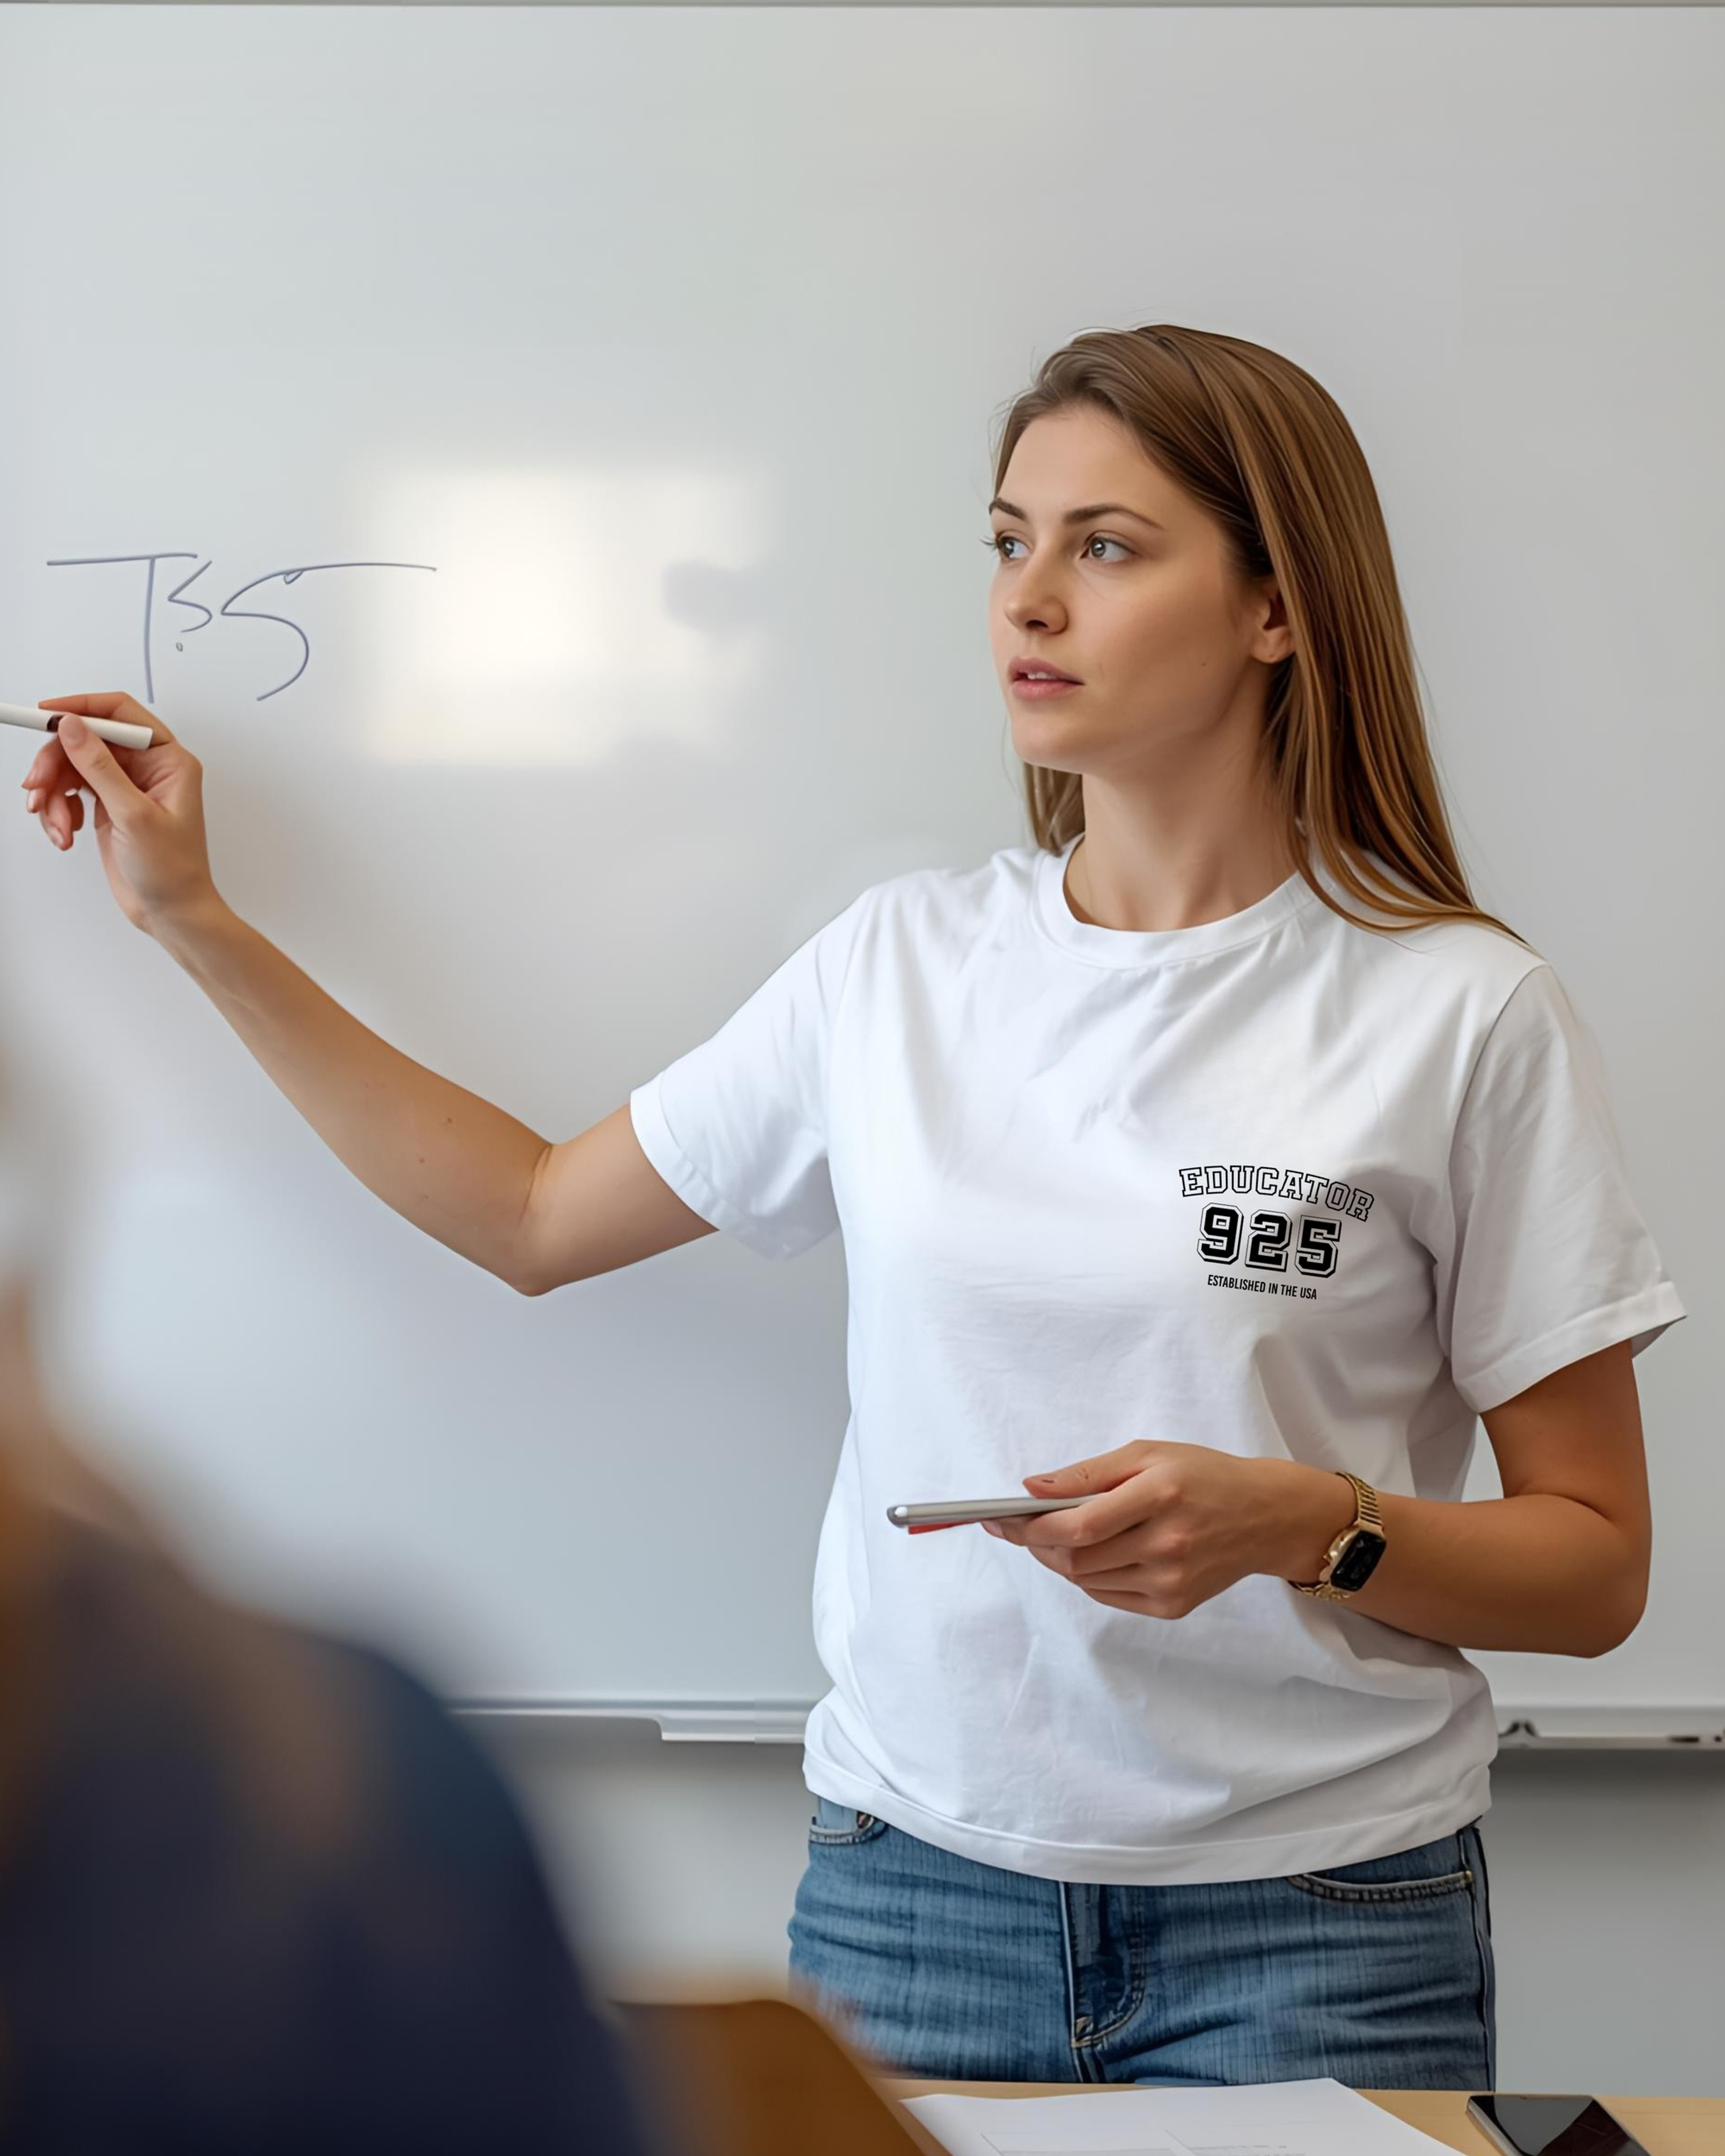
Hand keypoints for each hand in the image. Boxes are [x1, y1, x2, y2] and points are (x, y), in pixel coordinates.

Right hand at [19, 693, 218, 933]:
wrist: (170, 913)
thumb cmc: (171, 870)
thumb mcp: (133, 815)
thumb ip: (99, 767)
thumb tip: (72, 726)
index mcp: (167, 760)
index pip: (120, 712)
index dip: (80, 708)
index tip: (45, 715)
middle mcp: (147, 768)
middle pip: (85, 740)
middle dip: (55, 764)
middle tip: (35, 788)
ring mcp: (124, 787)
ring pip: (71, 768)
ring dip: (53, 796)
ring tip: (58, 828)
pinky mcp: (107, 807)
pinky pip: (68, 793)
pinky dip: (58, 813)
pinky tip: (65, 836)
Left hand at [984, 1441, 1351, 1618]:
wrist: (1264, 1516)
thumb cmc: (1202, 1475)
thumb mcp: (1147, 1454)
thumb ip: (1087, 1473)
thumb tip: (1032, 1489)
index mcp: (1160, 1495)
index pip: (1080, 1524)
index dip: (1033, 1527)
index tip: (1002, 1519)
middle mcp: (1168, 1543)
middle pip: (1076, 1558)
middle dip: (1036, 1544)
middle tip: (1019, 1527)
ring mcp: (1172, 1580)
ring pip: (1087, 1580)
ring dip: (1059, 1560)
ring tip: (1055, 1536)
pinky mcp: (1174, 1605)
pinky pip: (1109, 1595)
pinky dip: (1088, 1576)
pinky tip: (1092, 1554)